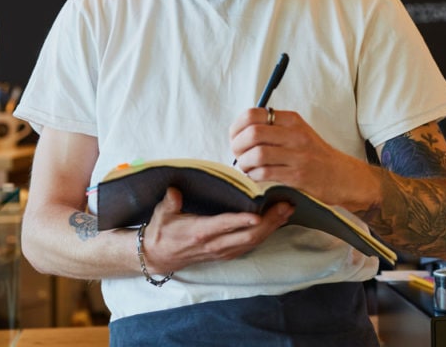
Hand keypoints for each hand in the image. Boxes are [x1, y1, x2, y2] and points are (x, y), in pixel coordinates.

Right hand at [139, 187, 292, 273]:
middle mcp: (214, 245)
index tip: (258, 215)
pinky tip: (277, 222)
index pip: (224, 226)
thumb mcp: (161, 214)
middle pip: (247, 236)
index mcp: (198, 232)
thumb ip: (170, 202)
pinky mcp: (227, 253)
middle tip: (286, 206)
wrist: (158, 256)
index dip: (241, 222)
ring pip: (253, 242)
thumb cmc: (161, 231)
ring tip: (287, 211)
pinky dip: (266, 234)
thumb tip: (175, 190)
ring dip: (272, 227)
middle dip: (269, 222)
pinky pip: (250, 245)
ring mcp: (222, 251)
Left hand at [229, 107, 378, 209]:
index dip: (237, 127)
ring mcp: (298, 155)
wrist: (343, 176)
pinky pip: (266, 173)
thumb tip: (242, 132)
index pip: (254, 114)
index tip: (235, 138)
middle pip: (253, 133)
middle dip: (238, 146)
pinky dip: (254, 176)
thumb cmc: (316, 156)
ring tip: (247, 168)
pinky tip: (257, 177)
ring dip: (245, 163)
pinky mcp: (299, 175)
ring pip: (258, 154)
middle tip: (239, 155)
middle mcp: (295, 134)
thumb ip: (275, 129)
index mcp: (292, 120)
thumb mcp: (298, 133)